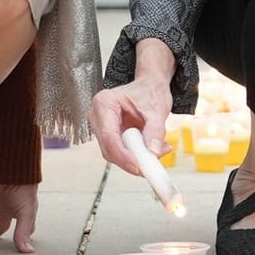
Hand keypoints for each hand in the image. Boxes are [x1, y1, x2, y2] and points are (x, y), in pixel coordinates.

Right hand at [90, 39, 175, 172]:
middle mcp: (97, 115)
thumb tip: (153, 151)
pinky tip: (149, 152)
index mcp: (104, 103)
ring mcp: (101, 126)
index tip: (138, 166)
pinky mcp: (108, 134)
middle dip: (129, 161)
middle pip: (109, 148)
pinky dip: (134, 155)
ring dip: (134, 159)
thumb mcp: (157, 109)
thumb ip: (156, 131)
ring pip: (113, 153)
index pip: (110, 136)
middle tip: (149, 168)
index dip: (123, 155)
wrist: (150, 86)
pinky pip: (119, 151)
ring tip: (155, 155)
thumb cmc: (150, 91)